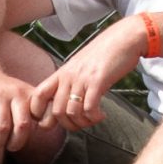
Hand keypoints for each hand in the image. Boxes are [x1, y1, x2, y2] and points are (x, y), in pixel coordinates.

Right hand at [0, 65, 50, 152]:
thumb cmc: (1, 92)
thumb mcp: (21, 95)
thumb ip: (33, 110)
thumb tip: (44, 129)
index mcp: (29, 95)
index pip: (44, 114)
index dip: (44, 127)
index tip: (32, 133)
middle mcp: (16, 93)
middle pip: (23, 125)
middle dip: (16, 142)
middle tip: (11, 147)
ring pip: (3, 128)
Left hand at [30, 16, 145, 130]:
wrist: (124, 38)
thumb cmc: (104, 54)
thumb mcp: (80, 66)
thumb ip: (71, 82)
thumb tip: (66, 104)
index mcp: (61, 73)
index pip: (38, 95)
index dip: (38, 113)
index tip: (54, 120)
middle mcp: (68, 76)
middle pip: (56, 111)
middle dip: (68, 125)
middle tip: (81, 124)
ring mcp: (82, 78)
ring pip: (72, 112)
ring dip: (83, 123)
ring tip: (93, 119)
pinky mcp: (97, 81)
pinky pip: (89, 108)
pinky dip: (94, 117)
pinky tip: (102, 115)